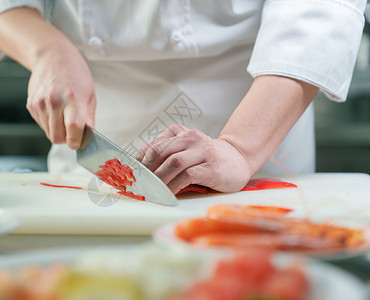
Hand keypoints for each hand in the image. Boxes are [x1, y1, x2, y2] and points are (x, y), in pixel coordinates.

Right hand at [27, 46, 95, 148]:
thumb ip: (89, 119)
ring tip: (64, 115)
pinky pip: (42, 125)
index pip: (73, 129)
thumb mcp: (90, 94)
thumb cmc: (75, 74)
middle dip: (67, 139)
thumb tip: (88, 138)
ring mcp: (40, 104)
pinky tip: (55, 109)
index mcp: (73, 99)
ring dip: (58, 131)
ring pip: (49, 133)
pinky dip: (50, 123)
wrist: (52, 56)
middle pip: (57, 138)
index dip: (77, 141)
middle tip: (73, 130)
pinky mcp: (31, 105)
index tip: (79, 142)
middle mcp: (54, 102)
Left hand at [136, 124, 252, 193]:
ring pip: (172, 162)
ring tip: (151, 191)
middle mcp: (190, 138)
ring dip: (159, 179)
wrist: (239, 159)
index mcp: (180, 133)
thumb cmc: (207, 159)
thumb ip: (167, 156)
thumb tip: (141, 173)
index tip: (130, 176)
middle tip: (138, 185)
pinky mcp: (211, 167)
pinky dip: (174, 186)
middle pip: (159, 151)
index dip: (139, 162)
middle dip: (145, 170)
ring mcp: (202, 151)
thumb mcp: (186, 151)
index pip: (153, 146)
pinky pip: (187, 175)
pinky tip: (169, 195)